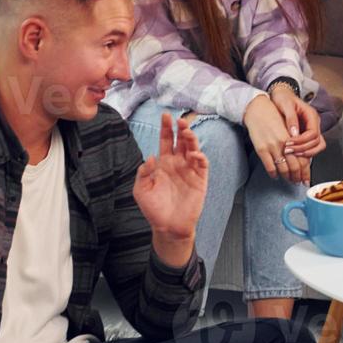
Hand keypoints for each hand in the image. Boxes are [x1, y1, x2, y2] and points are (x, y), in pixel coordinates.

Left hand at [134, 112, 207, 263]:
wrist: (167, 227)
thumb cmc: (153, 208)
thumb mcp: (141, 190)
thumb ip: (144, 173)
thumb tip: (151, 157)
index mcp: (164, 163)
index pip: (166, 141)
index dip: (166, 128)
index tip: (165, 116)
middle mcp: (178, 163)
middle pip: (181, 141)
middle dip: (181, 129)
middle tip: (180, 120)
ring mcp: (189, 170)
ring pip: (193, 148)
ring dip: (191, 139)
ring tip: (187, 131)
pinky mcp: (200, 179)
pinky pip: (202, 164)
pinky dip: (200, 157)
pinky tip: (194, 154)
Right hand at [243, 95, 307, 183]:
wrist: (258, 109)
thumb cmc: (274, 115)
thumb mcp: (289, 126)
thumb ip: (296, 140)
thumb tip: (302, 155)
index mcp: (293, 137)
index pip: (303, 158)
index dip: (306, 171)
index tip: (306, 178)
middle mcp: (285, 143)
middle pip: (294, 166)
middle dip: (297, 177)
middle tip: (298, 181)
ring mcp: (272, 147)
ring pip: (283, 168)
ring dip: (287, 177)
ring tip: (288, 179)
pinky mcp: (261, 149)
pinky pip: (270, 167)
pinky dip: (274, 174)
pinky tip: (275, 175)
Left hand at [272, 84, 325, 179]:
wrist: (281, 94)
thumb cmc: (283, 98)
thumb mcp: (285, 104)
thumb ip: (291, 118)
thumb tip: (294, 133)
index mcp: (311, 115)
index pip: (313, 133)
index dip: (302, 141)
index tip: (288, 143)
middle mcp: (314, 123)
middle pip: (317, 141)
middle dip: (303, 149)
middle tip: (288, 151)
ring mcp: (311, 129)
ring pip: (317, 146)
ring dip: (306, 153)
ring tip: (292, 155)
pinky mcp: (306, 134)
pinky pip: (311, 146)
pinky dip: (305, 152)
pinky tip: (294, 154)